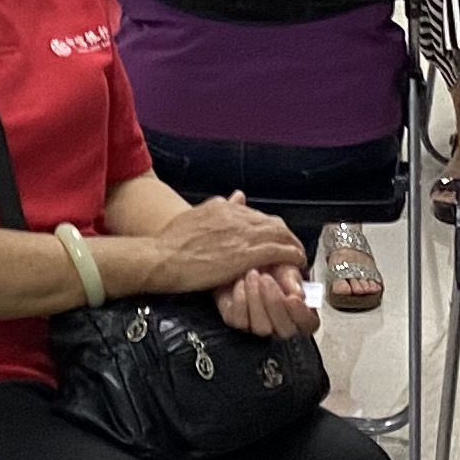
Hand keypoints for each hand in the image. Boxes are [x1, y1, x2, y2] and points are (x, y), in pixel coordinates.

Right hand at [135, 190, 305, 294]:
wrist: (161, 257)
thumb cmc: (171, 244)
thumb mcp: (195, 216)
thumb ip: (219, 208)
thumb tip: (237, 196)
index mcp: (223, 207)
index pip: (256, 214)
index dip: (268, 228)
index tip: (273, 238)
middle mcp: (236, 216)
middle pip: (273, 222)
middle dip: (285, 235)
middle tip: (291, 248)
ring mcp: (243, 234)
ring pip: (280, 234)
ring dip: (293, 245)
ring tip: (297, 256)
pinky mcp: (247, 254)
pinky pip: (279, 252)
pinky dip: (291, 256)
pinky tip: (296, 263)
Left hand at [221, 260, 318, 339]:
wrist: (248, 263)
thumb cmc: (272, 267)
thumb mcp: (286, 267)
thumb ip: (293, 280)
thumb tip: (297, 294)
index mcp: (300, 311)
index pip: (308, 323)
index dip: (302, 313)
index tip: (293, 298)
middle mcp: (281, 324)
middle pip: (285, 329)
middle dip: (274, 302)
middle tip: (266, 279)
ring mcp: (260, 326)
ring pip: (261, 327)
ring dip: (255, 298)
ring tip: (253, 274)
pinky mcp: (240, 322)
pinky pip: (240, 320)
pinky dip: (239, 298)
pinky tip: (240, 282)